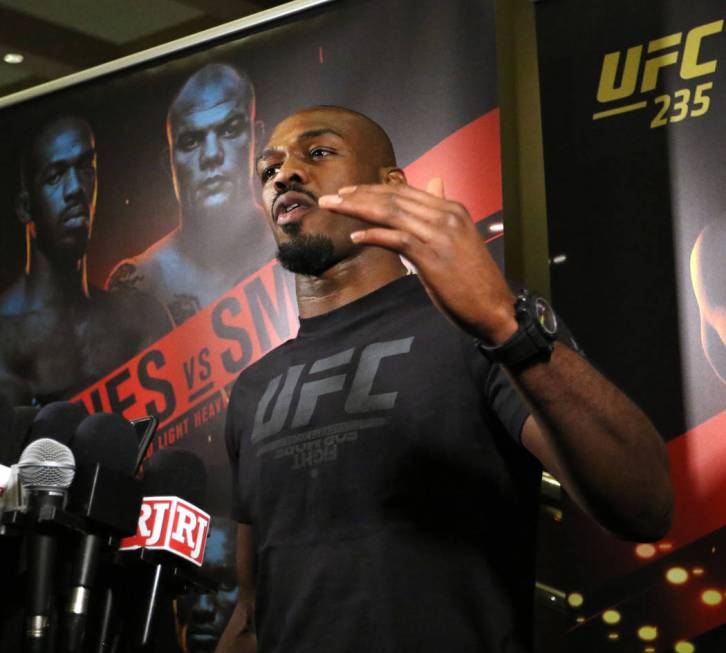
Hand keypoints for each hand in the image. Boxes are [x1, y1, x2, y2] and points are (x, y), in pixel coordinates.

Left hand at [318, 178, 516, 343]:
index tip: (348, 193)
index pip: (404, 191)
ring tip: (333, 208)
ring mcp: (439, 235)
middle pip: (393, 198)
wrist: (495, 308)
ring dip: (356, 209)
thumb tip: (434, 184)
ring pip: (390, 213)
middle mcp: (446, 216)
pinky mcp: (432, 257)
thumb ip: (440, 213)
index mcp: (451, 209)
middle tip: (329, 198)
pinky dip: (373, 236)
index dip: (372, 190)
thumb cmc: (474, 279)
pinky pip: (396, 239)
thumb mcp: (458, 239)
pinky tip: (355, 238)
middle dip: (357, 196)